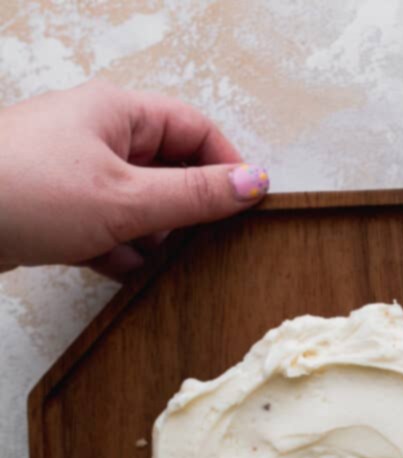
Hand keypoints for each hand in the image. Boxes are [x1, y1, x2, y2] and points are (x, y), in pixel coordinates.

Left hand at [0, 79, 268, 279]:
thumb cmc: (26, 191)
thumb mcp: (126, 199)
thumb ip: (193, 195)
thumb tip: (252, 183)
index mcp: (118, 113)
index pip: (194, 129)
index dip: (226, 165)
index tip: (249, 205)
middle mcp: (97, 136)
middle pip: (167, 168)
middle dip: (187, 209)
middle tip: (207, 243)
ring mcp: (75, 174)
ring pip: (137, 205)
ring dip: (152, 237)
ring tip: (162, 265)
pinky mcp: (56, 210)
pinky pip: (105, 229)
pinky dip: (119, 252)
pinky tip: (125, 274)